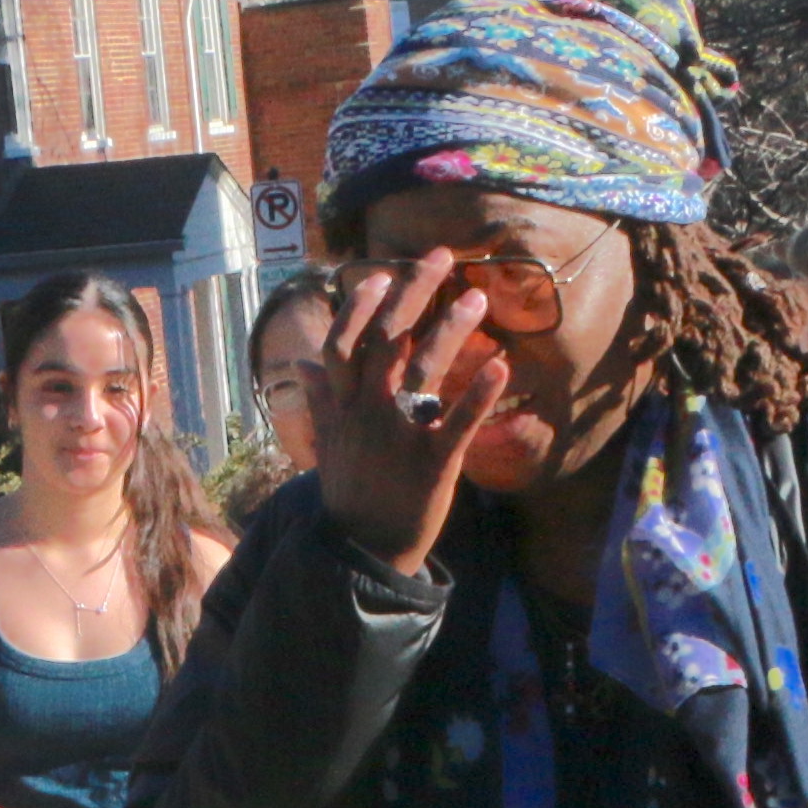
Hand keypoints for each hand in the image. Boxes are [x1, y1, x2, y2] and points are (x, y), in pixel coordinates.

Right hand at [314, 251, 509, 576]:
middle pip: (389, 338)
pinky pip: (459, 422)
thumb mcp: (327, 446)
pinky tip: (501, 366)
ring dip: (451, 328)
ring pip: (424, 369)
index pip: (344, 341)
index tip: (381, 273)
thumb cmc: (350, 495)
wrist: (365, 551)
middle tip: (442, 256)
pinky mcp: (435, 463)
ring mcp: (401, 435)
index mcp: (343, 405)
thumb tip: (305, 366)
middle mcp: (368, 411)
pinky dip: (480, 393)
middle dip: (414, 292)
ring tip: (476, 297)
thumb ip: (322, 402)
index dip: (362, 305)